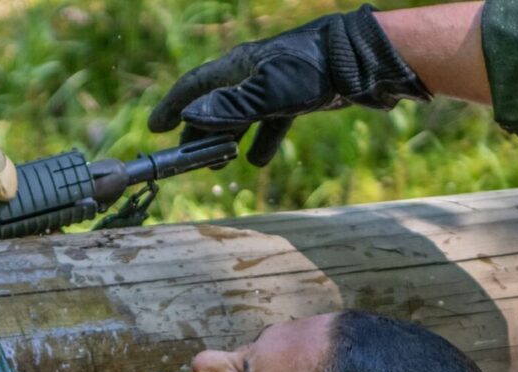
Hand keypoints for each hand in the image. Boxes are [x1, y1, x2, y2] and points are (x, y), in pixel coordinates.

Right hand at [147, 5, 429, 165]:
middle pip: (215, 104)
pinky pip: (269, 121)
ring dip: (226, 140)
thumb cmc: (312, 71)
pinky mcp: (297, 96)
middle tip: (183, 157)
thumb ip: (230, 106)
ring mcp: (275, 85)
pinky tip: (256, 161)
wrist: (360, 61)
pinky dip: (260, 141)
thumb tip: (191, 116)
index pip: (195, 87)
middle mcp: (252, 74)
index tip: (156, 128)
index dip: (173, 107)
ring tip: (216, 164)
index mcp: (238, 67)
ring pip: (240, 116)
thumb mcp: (267, 92)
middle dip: (198, 131)